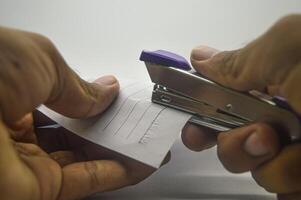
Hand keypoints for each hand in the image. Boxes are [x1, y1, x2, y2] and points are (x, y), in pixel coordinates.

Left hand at [0, 27, 159, 199]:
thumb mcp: (41, 61)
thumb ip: (79, 86)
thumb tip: (107, 92)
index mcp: (15, 94)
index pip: (66, 102)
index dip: (95, 102)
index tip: (122, 101)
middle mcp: (20, 131)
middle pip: (77, 133)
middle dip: (111, 129)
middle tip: (141, 124)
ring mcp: (28, 163)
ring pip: (84, 160)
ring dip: (119, 153)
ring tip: (149, 143)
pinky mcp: (38, 189)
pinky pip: (85, 181)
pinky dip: (116, 173)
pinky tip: (139, 163)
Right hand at [182, 15, 300, 198]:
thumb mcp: (289, 48)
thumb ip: (239, 60)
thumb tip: (200, 59)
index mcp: (268, 86)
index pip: (219, 105)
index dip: (201, 120)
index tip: (195, 134)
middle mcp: (279, 118)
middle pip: (230, 144)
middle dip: (238, 146)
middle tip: (265, 135)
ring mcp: (297, 150)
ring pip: (258, 172)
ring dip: (277, 166)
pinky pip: (285, 193)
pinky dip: (295, 187)